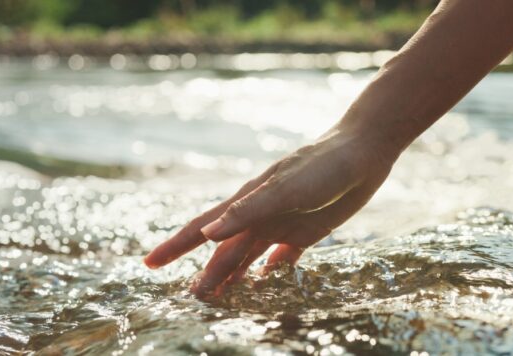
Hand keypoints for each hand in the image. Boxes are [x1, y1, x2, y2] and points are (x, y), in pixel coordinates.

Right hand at [143, 127, 398, 296]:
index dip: (175, 247)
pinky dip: (271, 270)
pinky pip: (282, 257)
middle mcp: (259, 216)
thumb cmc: (322, 167)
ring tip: (221, 298)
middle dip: (208, 274)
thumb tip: (206, 236)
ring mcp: (281, 223)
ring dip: (234, 276)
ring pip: (249, 256)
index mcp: (247, 204)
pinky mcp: (306, 230)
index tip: (150, 264)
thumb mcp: (285, 189)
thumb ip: (247, 211)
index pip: (202, 229)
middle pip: (225, 251)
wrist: (362, 152)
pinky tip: (266, 280)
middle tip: (193, 299)